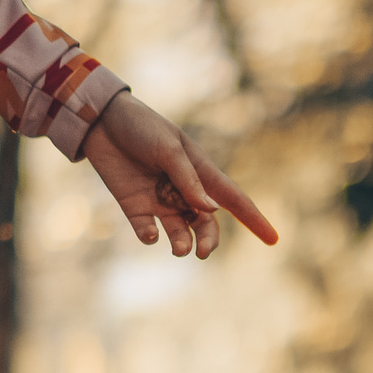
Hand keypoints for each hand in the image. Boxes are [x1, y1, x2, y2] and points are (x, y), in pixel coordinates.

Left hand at [82, 91, 279, 258]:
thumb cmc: (140, 127)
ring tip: (179, 248)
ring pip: (180, 232)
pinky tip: (149, 234)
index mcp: (200, 173)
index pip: (234, 200)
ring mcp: (160, 201)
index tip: (273, 240)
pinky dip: (150, 236)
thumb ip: (188, 181)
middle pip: (206, 224)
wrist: (98, 120)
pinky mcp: (135, 207)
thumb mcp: (167, 149)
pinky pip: (148, 231)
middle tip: (202, 252)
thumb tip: (210, 211)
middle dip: (208, 240)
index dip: (254, 220)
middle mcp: (184, 191)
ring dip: (182, 243)